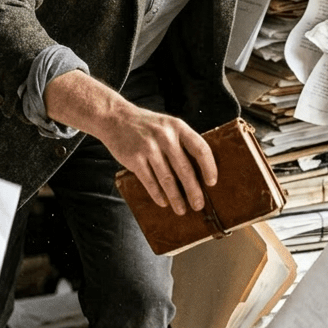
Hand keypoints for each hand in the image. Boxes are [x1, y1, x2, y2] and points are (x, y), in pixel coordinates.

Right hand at [99, 108, 217, 215]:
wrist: (115, 117)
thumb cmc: (146, 125)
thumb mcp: (167, 125)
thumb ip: (181, 142)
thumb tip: (198, 171)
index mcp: (177, 127)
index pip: (200, 148)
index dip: (209, 167)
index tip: (212, 183)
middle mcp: (165, 136)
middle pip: (184, 169)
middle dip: (193, 190)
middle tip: (199, 204)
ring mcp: (148, 147)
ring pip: (167, 179)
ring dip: (176, 197)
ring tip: (182, 209)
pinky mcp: (134, 158)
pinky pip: (150, 181)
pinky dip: (158, 194)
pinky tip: (163, 202)